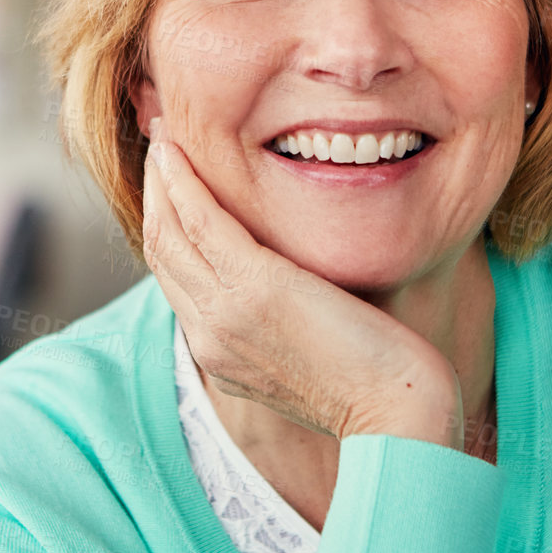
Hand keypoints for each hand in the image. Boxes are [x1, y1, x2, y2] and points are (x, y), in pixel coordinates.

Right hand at [141, 117, 469, 449]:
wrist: (396, 416)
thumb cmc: (379, 387)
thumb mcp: (313, 357)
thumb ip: (288, 324)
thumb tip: (297, 293)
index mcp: (220, 353)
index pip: (177, 280)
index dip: (168, 226)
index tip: (173, 186)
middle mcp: (209, 335)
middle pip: (161, 251)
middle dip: (154, 192)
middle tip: (158, 145)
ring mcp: (224, 313)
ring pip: (169, 231)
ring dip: (161, 176)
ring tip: (162, 136)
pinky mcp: (253, 288)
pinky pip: (200, 221)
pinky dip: (182, 181)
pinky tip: (178, 151)